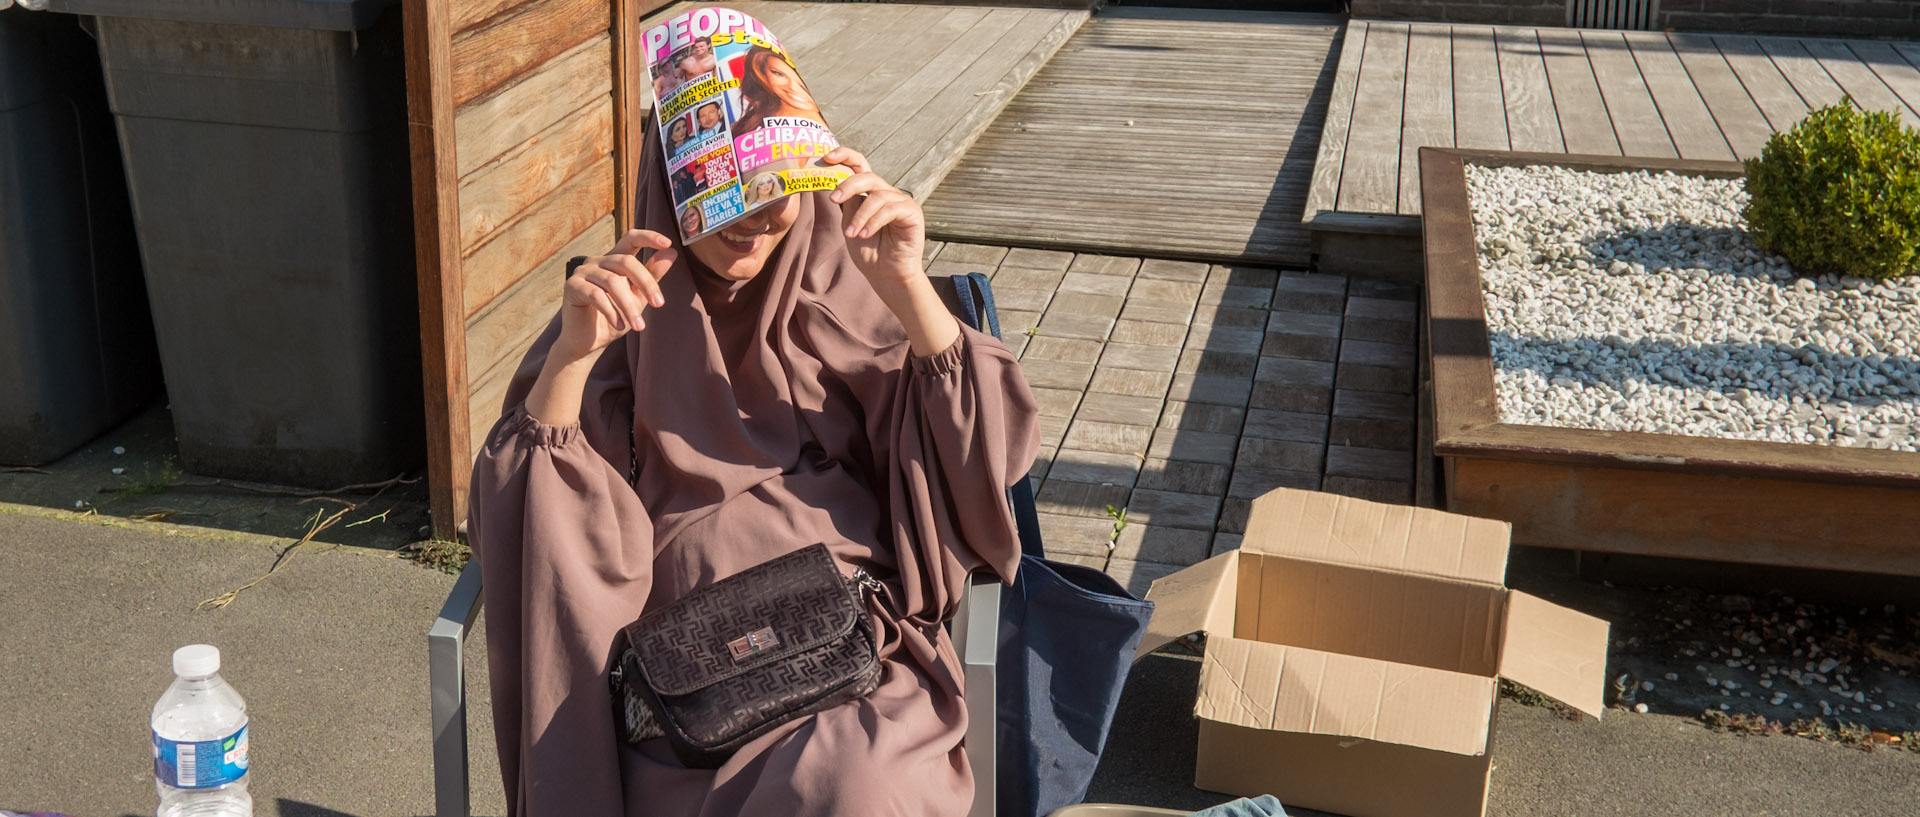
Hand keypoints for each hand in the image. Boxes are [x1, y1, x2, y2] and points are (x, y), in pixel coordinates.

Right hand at [555, 229, 676, 361]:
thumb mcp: (638, 297)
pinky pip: (595, 295)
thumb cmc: (614, 316)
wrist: (588, 341)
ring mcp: (583, 272)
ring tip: (639, 326)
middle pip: (625, 261)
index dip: (649, 237)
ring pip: (612, 282)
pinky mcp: (572, 286)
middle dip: (646, 283)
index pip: (631, 239)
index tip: (668, 243)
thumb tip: (672, 253)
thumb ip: (652, 276)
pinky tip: (619, 325)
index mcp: (614, 260)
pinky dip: (611, 311)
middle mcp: (598, 261)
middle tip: (659, 304)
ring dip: (628, 306)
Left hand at [825, 147, 924, 288]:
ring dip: (860, 216)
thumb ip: (846, 203)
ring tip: (851, 235)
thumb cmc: (869, 252)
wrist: (886, 275)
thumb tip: (832, 181)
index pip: (860, 165)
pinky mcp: (912, 213)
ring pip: (877, 196)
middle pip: (867, 177)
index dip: (845, 156)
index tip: (826, 158)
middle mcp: (887, 193)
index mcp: (871, 192)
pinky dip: (874, 222)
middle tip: (834, 200)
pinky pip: (890, 210)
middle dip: (848, 185)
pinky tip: (865, 235)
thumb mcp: (850, 223)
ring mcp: (901, 201)